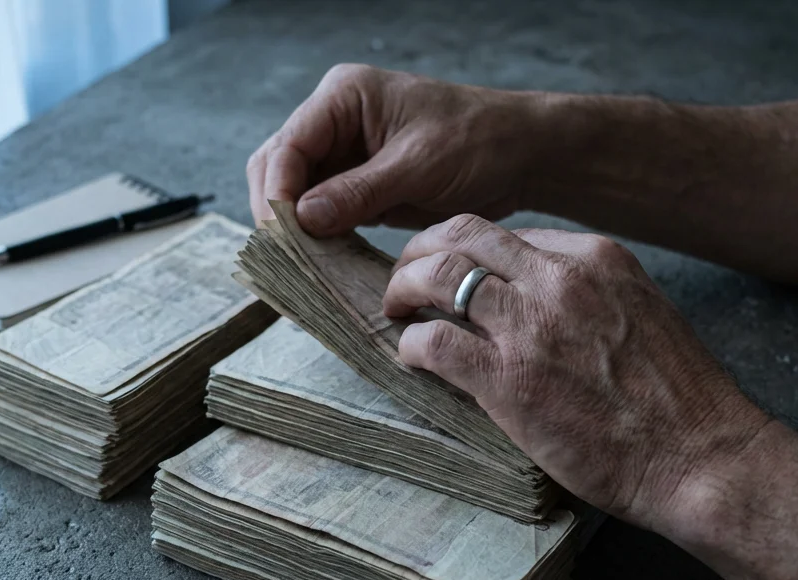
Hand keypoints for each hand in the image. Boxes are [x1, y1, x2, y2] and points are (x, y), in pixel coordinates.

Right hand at [247, 64, 539, 235]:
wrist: (520, 154)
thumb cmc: (478, 142)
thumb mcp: (418, 166)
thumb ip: (358, 192)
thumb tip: (303, 218)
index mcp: (344, 96)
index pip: (288, 145)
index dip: (277, 192)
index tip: (283, 235)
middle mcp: (334, 120)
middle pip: (278, 166)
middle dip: (277, 211)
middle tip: (287, 257)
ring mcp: (343, 152)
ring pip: (294, 192)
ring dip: (294, 227)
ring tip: (301, 265)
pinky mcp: (356, 183)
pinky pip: (320, 210)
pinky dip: (316, 235)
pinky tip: (320, 261)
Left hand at [383, 214, 771, 532]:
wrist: (700, 457)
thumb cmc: (677, 401)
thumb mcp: (638, 316)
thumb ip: (587, 298)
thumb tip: (533, 306)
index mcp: (595, 258)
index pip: (508, 234)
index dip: (468, 251)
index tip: (453, 273)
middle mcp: (559, 279)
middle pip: (462, 235)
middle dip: (421, 251)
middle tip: (405, 280)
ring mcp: (530, 326)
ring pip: (438, 276)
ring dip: (404, 290)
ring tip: (397, 312)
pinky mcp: (506, 378)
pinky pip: (434, 341)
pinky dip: (413, 345)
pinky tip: (413, 359)